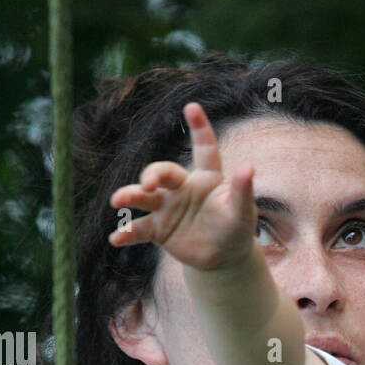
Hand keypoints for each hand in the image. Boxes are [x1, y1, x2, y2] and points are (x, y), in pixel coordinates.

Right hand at [108, 102, 256, 270]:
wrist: (223, 257)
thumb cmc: (236, 228)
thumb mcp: (242, 212)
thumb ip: (242, 191)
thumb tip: (248, 167)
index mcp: (206, 178)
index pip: (204, 149)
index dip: (199, 128)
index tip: (193, 107)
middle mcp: (182, 188)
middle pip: (163, 172)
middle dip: (152, 175)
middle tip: (148, 184)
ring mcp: (167, 208)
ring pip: (143, 197)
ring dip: (129, 196)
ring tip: (117, 201)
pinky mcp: (158, 229)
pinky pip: (139, 229)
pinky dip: (126, 233)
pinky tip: (116, 239)